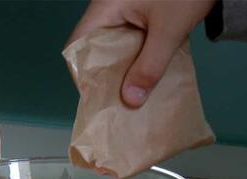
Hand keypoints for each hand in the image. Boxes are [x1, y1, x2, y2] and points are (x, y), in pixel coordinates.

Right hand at [68, 0, 215, 107]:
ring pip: (114, 48)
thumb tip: (131, 101)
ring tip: (132, 95)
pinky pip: (130, 42)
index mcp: (105, 8)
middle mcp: (108, 10)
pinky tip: (146, 77)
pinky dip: (137, 59)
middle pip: (95, 49)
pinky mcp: (139, 14)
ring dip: (123, 70)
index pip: (77, 45)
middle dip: (106, 76)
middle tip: (116, 102)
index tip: (97, 96)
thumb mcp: (169, 30)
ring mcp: (124, 11)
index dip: (83, 72)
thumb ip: (150, 66)